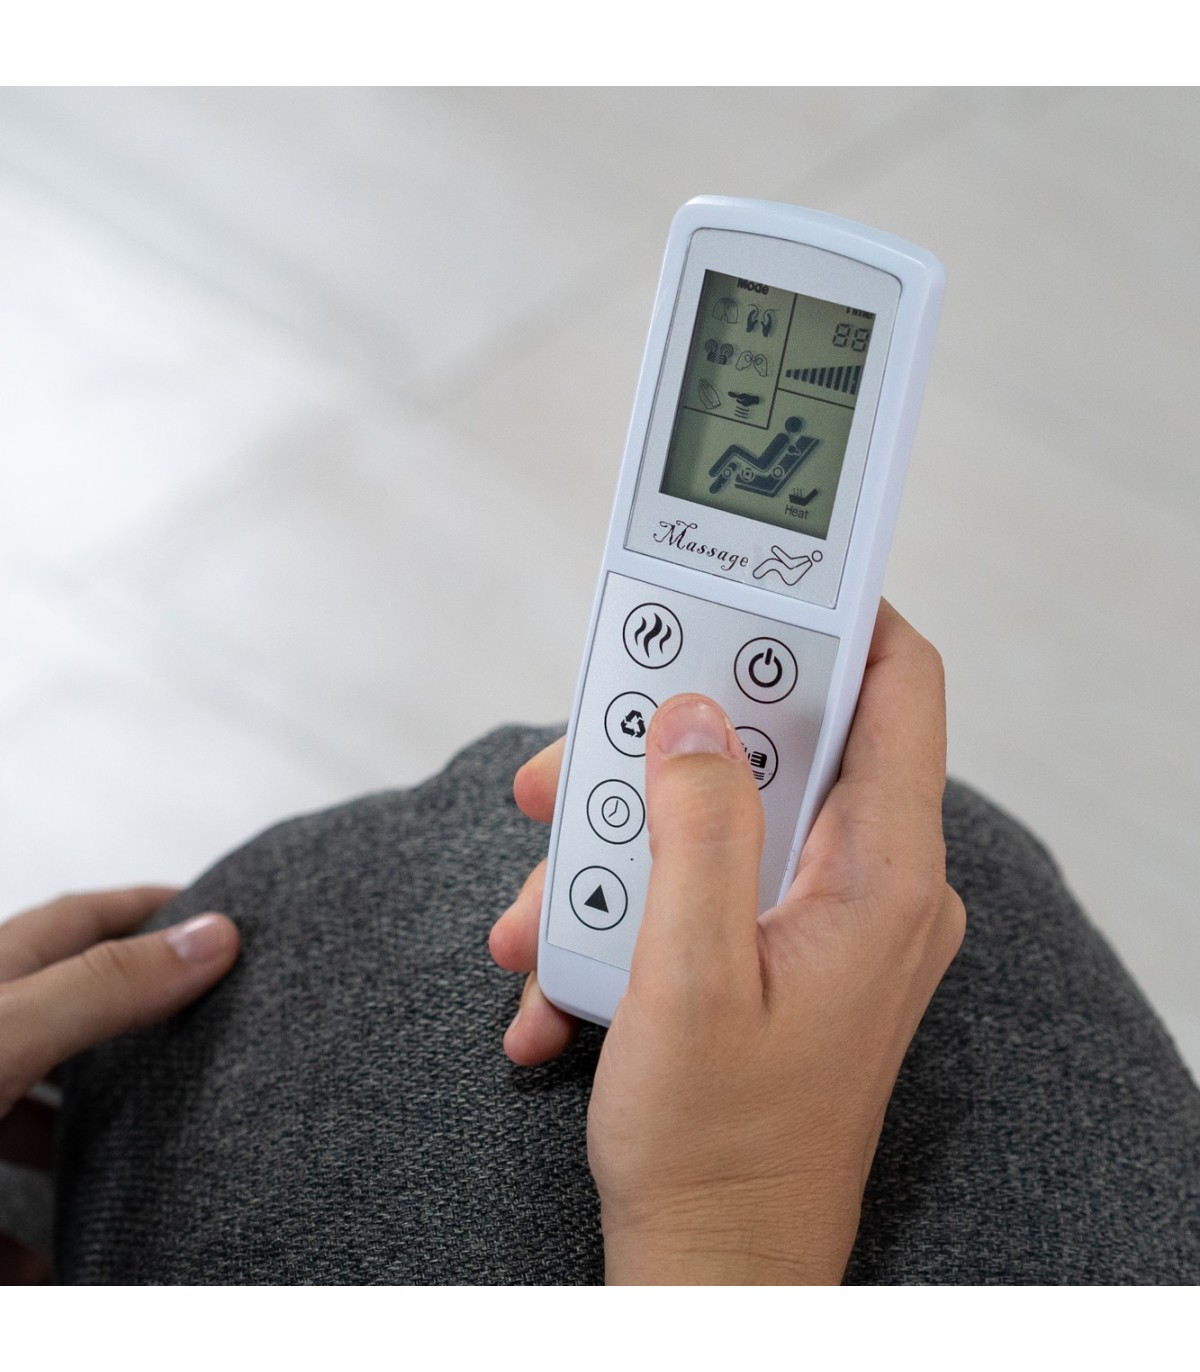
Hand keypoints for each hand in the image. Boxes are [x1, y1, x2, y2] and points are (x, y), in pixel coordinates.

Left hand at [0, 887, 238, 1282]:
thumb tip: (216, 934)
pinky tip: (64, 1266)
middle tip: (209, 1040)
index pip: (85, 919)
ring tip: (143, 1163)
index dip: (153, 906)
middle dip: (132, 1029)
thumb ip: (106, 988)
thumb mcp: (8, 1034)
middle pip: (64, 1020)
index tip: (226, 913)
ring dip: (80, 1142)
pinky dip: (33, 1244)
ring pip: (26, 1119)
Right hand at [490, 601, 964, 1282]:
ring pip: (722, 820)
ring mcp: (826, 923)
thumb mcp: (683, 976)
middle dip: (664, 756)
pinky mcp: (781, 952)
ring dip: (621, 852)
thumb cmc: (713, 1148)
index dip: (846, 617)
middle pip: (778, 752)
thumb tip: (696, 717)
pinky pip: (706, 886)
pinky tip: (562, 980)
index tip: (770, 577)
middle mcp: (870, 890)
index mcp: (882, 880)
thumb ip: (697, 827)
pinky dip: (630, 910)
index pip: (899, 691)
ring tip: (542, 921)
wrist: (713, 1267)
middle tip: (573, 780)